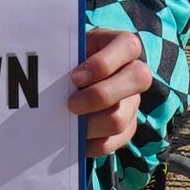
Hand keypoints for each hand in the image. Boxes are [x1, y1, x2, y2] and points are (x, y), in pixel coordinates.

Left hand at [68, 28, 150, 157]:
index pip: (128, 46)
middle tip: (71, 104)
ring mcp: (133, 102)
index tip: (75, 78)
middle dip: (99, 95)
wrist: (69, 83)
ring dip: (89, 124)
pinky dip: (90, 144)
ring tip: (69, 122)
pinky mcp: (127, 127)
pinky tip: (75, 138)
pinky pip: (113, 142)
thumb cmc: (70, 61)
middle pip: (137, 80)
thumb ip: (68, 58)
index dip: (103, 63)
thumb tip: (52, 73)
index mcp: (123, 46)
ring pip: (120, 118)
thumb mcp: (70, 52)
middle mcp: (135, 72)